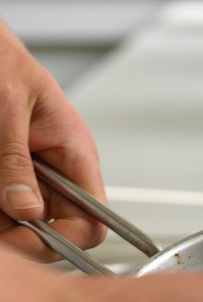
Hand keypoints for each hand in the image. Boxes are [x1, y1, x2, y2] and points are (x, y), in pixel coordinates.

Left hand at [0, 20, 106, 259]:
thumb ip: (15, 163)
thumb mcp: (6, 109)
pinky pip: (4, 205)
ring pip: (22, 220)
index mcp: (76, 156)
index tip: (27, 240)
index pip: (93, 220)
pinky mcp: (8, 174)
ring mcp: (33, 175)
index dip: (65, 240)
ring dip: (1, 220)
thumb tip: (27, 210)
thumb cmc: (1, 61)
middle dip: (21, 234)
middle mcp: (59, 172)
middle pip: (55, 228)